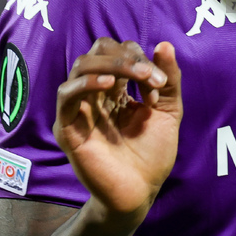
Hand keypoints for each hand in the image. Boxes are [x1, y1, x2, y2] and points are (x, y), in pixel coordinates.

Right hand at [53, 38, 181, 225]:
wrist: (142, 192)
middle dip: (127, 56)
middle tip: (150, 76)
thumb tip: (165, 44)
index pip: (120, 51)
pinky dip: (86, 82)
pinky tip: (108, 85)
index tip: (160, 86)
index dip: (141, 59)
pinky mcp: (68, 127)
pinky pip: (66, 94)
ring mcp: (80, 108)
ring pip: (82, 65)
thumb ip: (169, 78)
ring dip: (113, 64)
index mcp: (118, 87)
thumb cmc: (153, 154)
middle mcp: (96, 93)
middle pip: (99, 50)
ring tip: (137, 76)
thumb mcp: (169, 110)